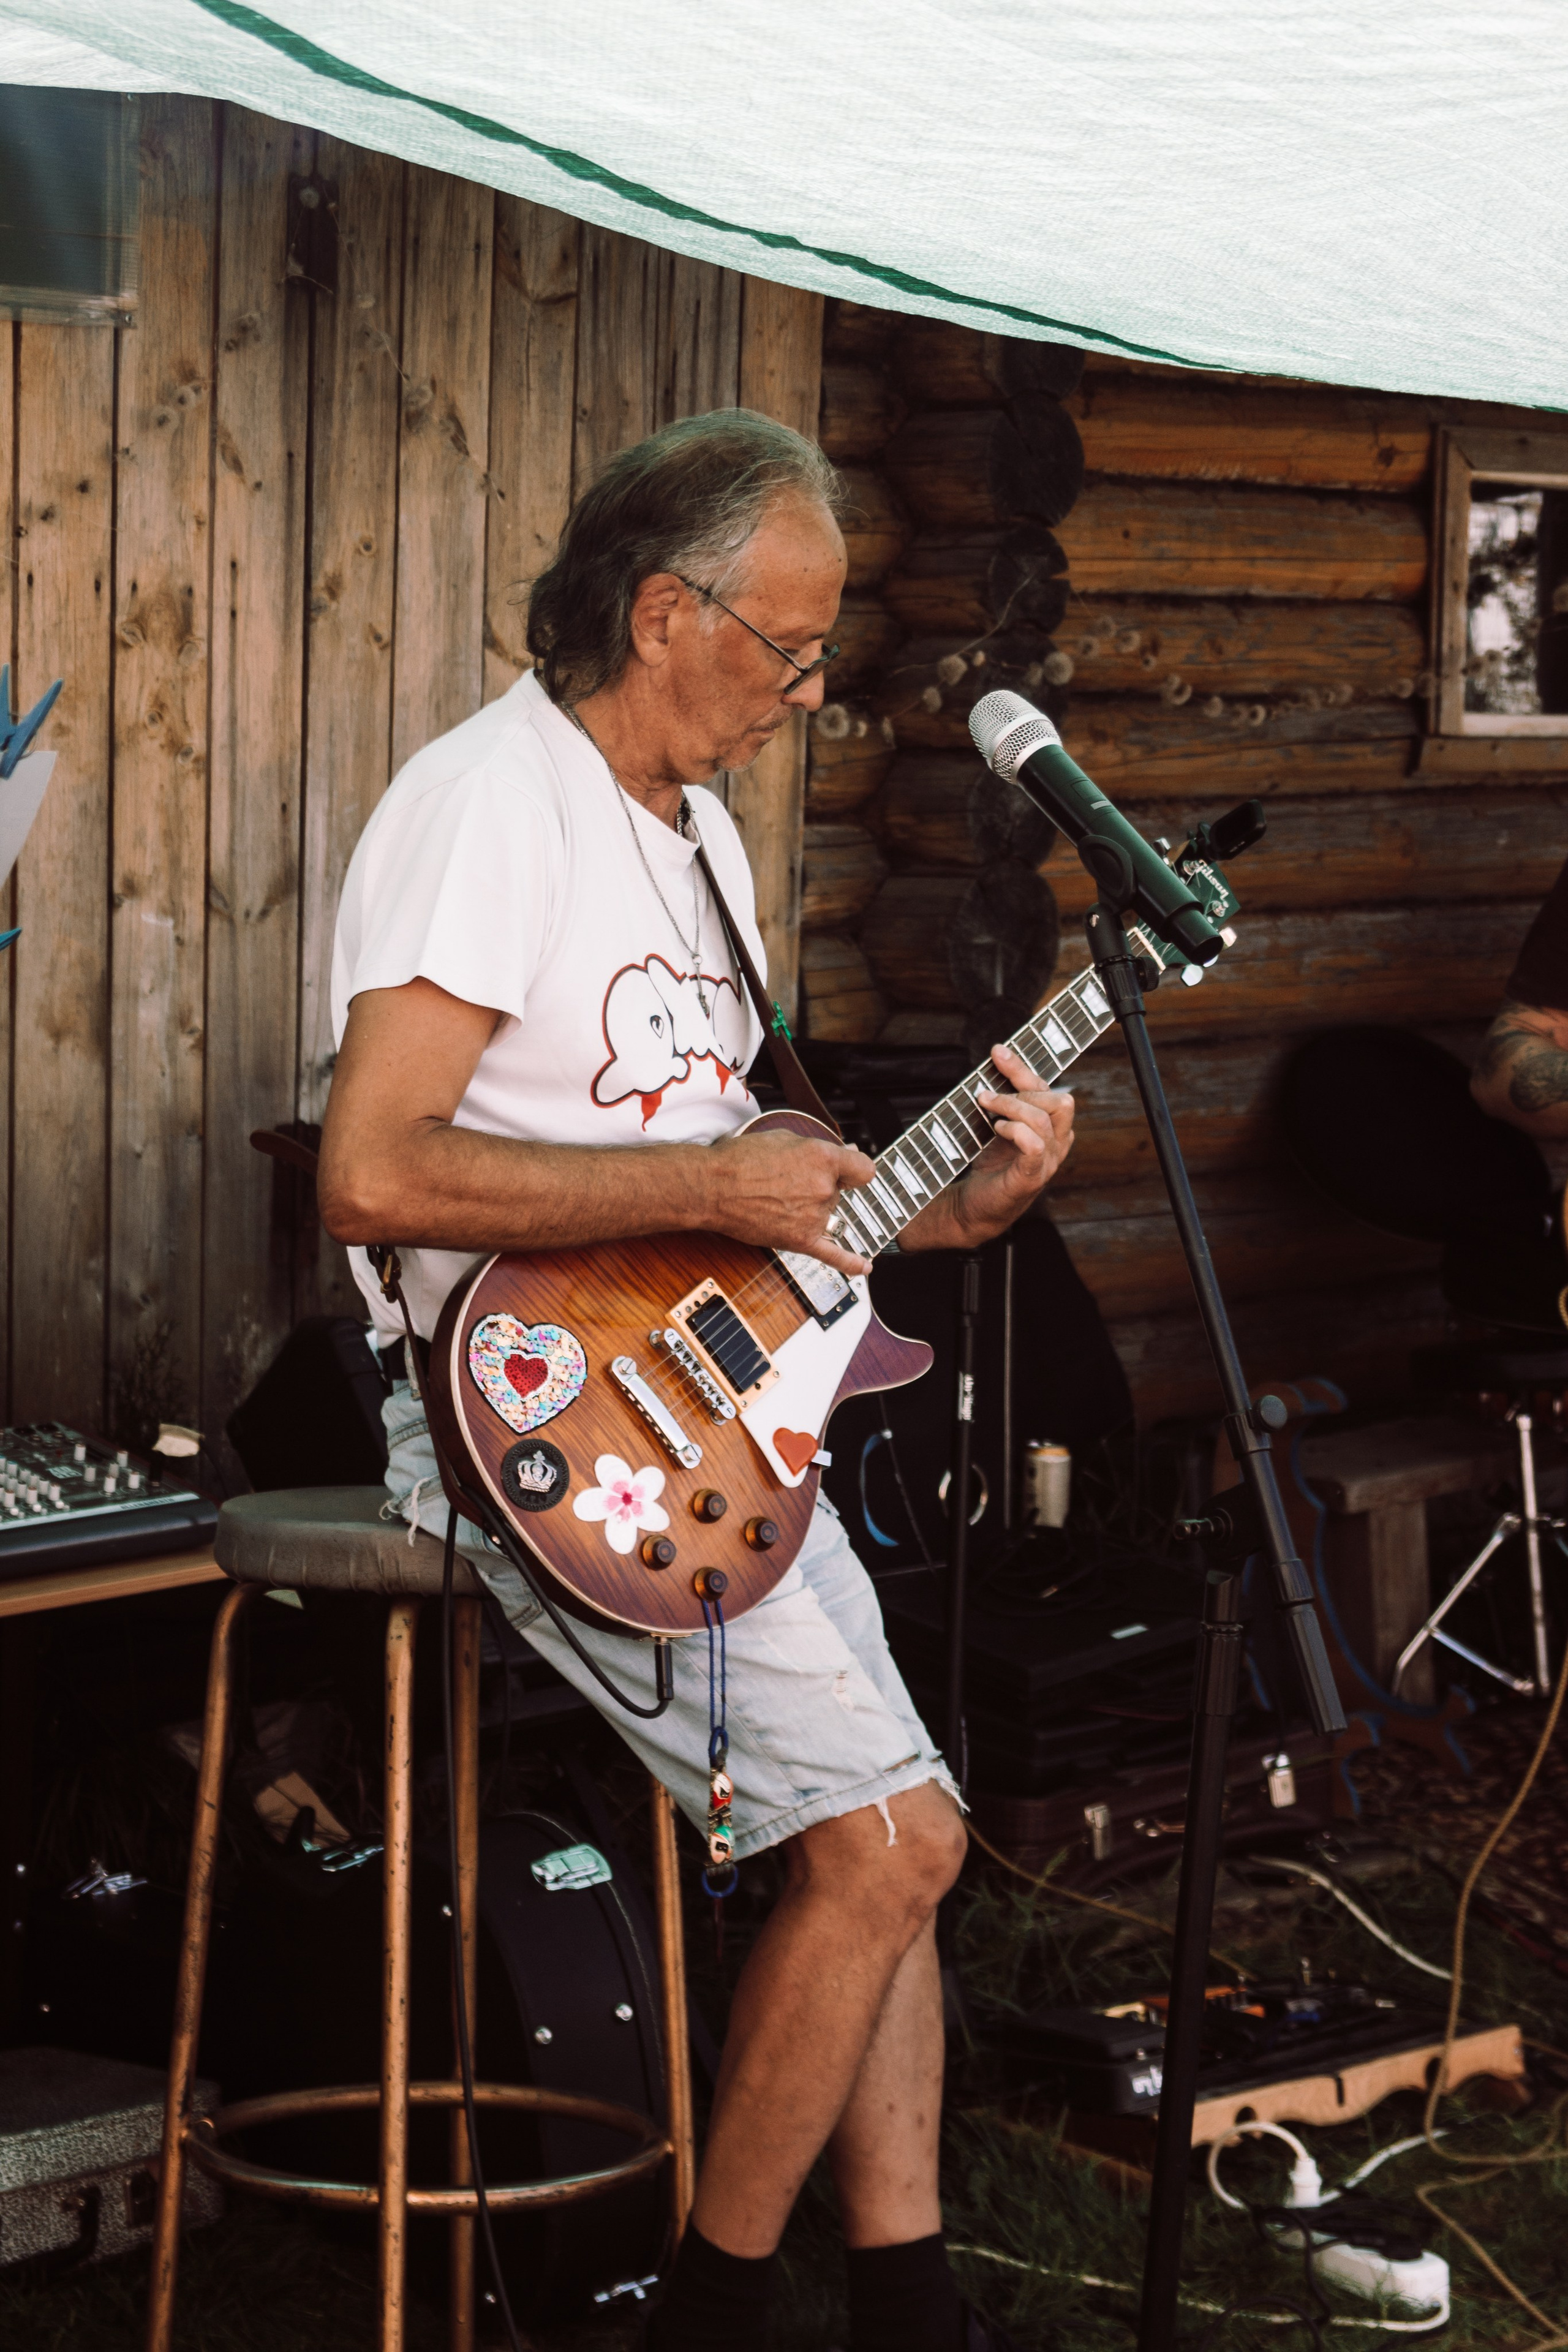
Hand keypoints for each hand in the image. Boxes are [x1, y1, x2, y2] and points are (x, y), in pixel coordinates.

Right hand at [705, 1124, 876, 1274]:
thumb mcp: (783, 1137)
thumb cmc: (741, 1159)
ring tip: (780, 1200)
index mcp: (823, 1158)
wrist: (712, 1187)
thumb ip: (818, 1147)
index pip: (863, 1168)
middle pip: (840, 1192)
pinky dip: (851, 1263)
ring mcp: (814, 1217)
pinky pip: (834, 1255)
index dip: (853, 1169)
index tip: (845, 1172)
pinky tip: (865, 1268)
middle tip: (787, 1181)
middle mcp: (824, 1188)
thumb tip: (845, 1150)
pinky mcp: (800, 1240)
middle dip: (820, 1186)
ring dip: (812, 1209)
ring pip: (829, 1214)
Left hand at [903, 1040, 1074, 1252]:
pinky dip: (1015, 1130)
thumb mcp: (1000, 1124)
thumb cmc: (989, 1165)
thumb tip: (998, 1060)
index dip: (1024, 1068)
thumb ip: (1008, 1099)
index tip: (997, 1052)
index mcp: (1054, 1129)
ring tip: (986, 1107)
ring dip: (1011, 1106)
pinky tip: (997, 1129)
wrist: (974, 1208)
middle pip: (1059, 1101)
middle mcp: (1058, 1145)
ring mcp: (1048, 1163)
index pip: (1051, 1090)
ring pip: (1045, 1119)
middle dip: (1022, 1089)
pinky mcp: (1030, 1179)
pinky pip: (1035, 1146)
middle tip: (988, 1095)